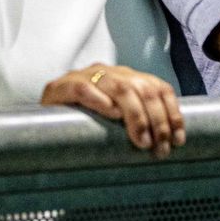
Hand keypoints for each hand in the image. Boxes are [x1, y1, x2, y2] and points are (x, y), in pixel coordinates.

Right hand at [41, 63, 184, 158]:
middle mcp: (107, 72)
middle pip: (143, 88)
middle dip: (157, 120)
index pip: (158, 87)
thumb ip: (139, 124)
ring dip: (135, 116)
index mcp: (124, 78)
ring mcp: (84, 76)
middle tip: (160, 147)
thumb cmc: (83, 126)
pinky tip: (111, 114)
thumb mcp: (117, 124)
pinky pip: (83, 88)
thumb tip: (172, 144)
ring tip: (141, 140)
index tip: (179, 139)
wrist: (40, 124)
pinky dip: (99, 100)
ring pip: (119, 86)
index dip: (172, 112)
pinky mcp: (60, 87)